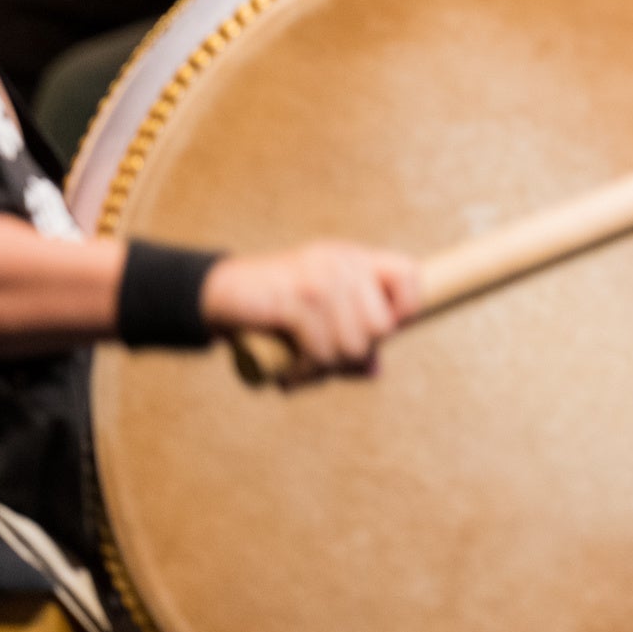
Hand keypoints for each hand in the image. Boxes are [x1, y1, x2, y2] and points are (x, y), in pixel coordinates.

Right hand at [201, 241, 421, 377]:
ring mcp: (320, 277)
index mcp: (356, 259)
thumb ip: (349, 340)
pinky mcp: (296, 298)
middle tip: (327, 359)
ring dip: (327, 367)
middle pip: (383, 325)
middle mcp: (343, 262)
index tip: (380, 333)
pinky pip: (321, 348)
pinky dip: (306, 370)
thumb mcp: (318, 317)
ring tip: (305, 367)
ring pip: (353, 343)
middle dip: (356, 354)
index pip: (410, 274)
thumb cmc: (276, 307)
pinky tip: (291, 372)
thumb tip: (375, 370)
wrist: (222, 293)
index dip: (406, 310)